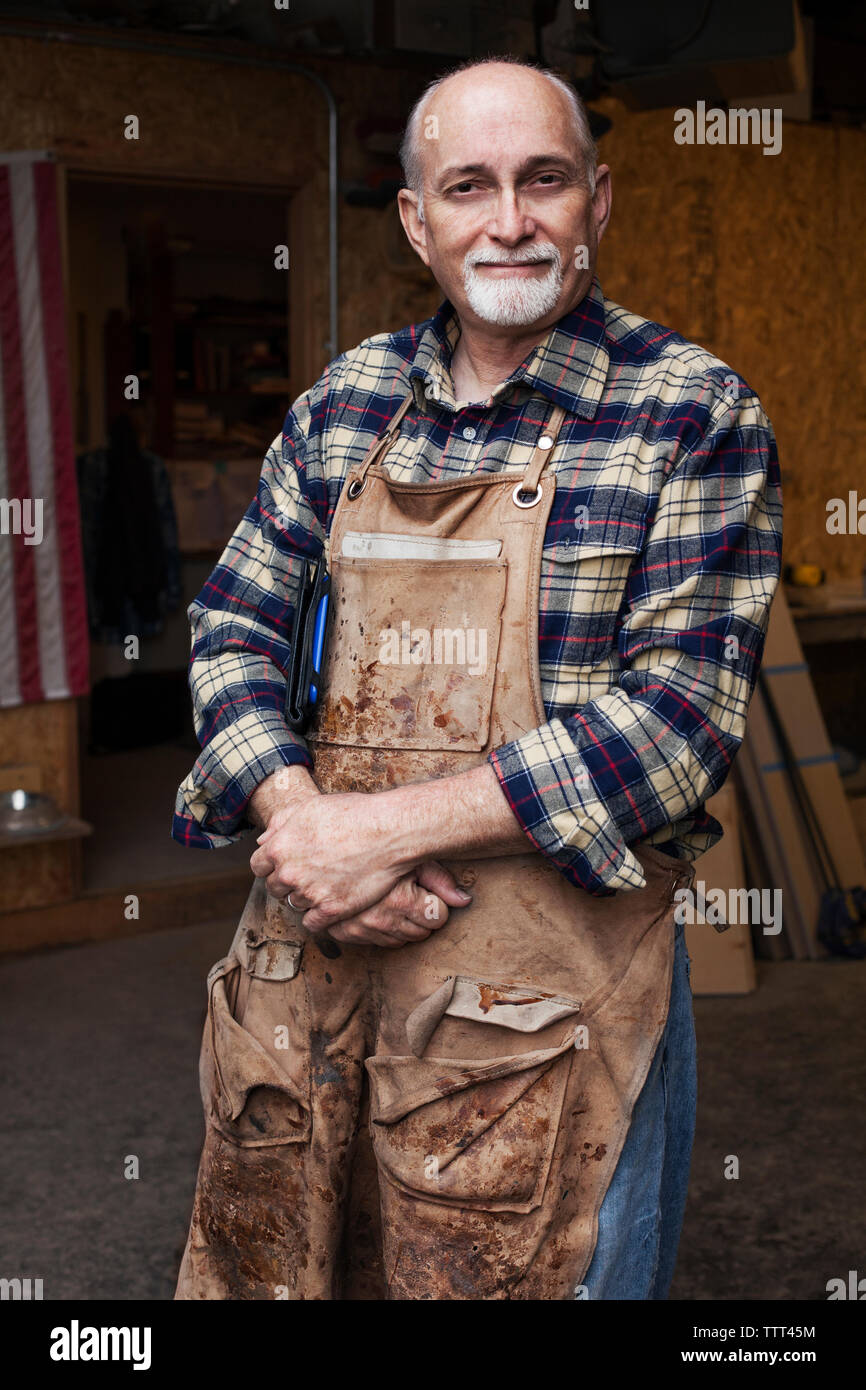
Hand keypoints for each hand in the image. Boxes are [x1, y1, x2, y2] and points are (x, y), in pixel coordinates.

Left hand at [248, 792, 471, 934]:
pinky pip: (312, 923)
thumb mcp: (310, 807)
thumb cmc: (353, 814)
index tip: (285, 863)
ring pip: (294, 904)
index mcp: (279, 847)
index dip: (271, 864)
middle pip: (274, 888)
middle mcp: (289, 873)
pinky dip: (318, 916)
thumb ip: (281, 822)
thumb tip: (264, 839)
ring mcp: (310, 894)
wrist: (389, 831)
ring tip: (326, 883)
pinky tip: (330, 903)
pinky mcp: (331, 910)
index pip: (258, 866)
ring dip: (305, 896)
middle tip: (309, 872)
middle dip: (287, 881)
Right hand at [322, 862, 462, 948]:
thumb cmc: (376, 848)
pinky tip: (380, 909)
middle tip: (412, 892)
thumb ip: (441, 880)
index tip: (427, 890)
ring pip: (401, 940)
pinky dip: (382, 930)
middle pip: (422, 932)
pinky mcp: (345, 933)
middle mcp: (381, 920)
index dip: (436, 901)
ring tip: (395, 898)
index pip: (439, 917)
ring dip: (403, 924)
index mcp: (401, 900)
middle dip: (422, 914)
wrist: (327, 847)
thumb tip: (465, 901)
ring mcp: (362, 929)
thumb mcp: (413, 857)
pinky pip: (378, 943)